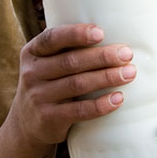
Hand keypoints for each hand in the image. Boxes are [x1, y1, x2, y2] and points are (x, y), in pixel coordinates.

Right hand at [9, 23, 135, 149]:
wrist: (26, 124)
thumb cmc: (49, 83)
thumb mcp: (47, 62)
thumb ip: (69, 49)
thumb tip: (116, 34)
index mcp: (33, 51)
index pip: (52, 38)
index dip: (76, 34)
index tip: (101, 32)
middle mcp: (32, 73)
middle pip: (71, 61)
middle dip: (103, 57)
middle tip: (127, 54)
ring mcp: (38, 97)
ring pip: (77, 84)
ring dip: (107, 77)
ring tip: (129, 73)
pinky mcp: (48, 119)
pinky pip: (79, 111)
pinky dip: (101, 104)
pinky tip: (118, 98)